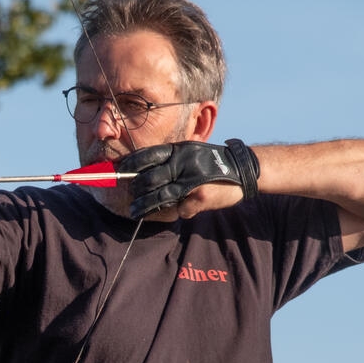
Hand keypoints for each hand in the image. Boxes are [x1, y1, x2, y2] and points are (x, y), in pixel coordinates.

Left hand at [116, 140, 257, 220]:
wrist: (243, 169)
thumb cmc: (212, 163)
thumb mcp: (190, 153)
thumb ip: (170, 162)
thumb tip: (143, 172)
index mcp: (179, 151)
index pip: (147, 156)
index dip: (130, 165)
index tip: (120, 172)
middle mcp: (183, 163)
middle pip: (149, 179)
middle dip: (137, 190)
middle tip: (132, 196)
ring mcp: (191, 180)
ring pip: (159, 197)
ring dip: (144, 207)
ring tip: (135, 211)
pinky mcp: (201, 196)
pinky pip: (180, 209)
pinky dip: (177, 211)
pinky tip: (176, 211)